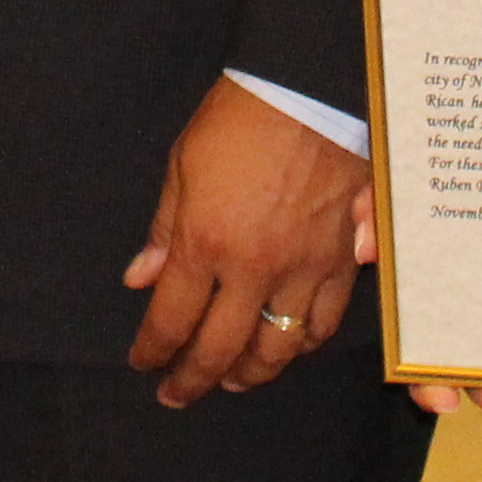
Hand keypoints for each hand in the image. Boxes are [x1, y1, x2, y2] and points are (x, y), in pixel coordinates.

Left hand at [121, 79, 372, 405]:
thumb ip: (164, 231)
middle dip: (193, 380)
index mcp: (205, 242)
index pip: (171, 320)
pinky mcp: (341, 259)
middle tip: (177, 393)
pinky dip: (304, 343)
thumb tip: (140, 278)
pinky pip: (324, 322)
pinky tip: (287, 346)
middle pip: (221, 350)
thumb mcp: (182, 167)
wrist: (308, 88)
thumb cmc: (239, 119)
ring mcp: (302, 268)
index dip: (153, 350)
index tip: (143, 363)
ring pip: (277, 348)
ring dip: (250, 373)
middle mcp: (254, 266)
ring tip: (232, 380)